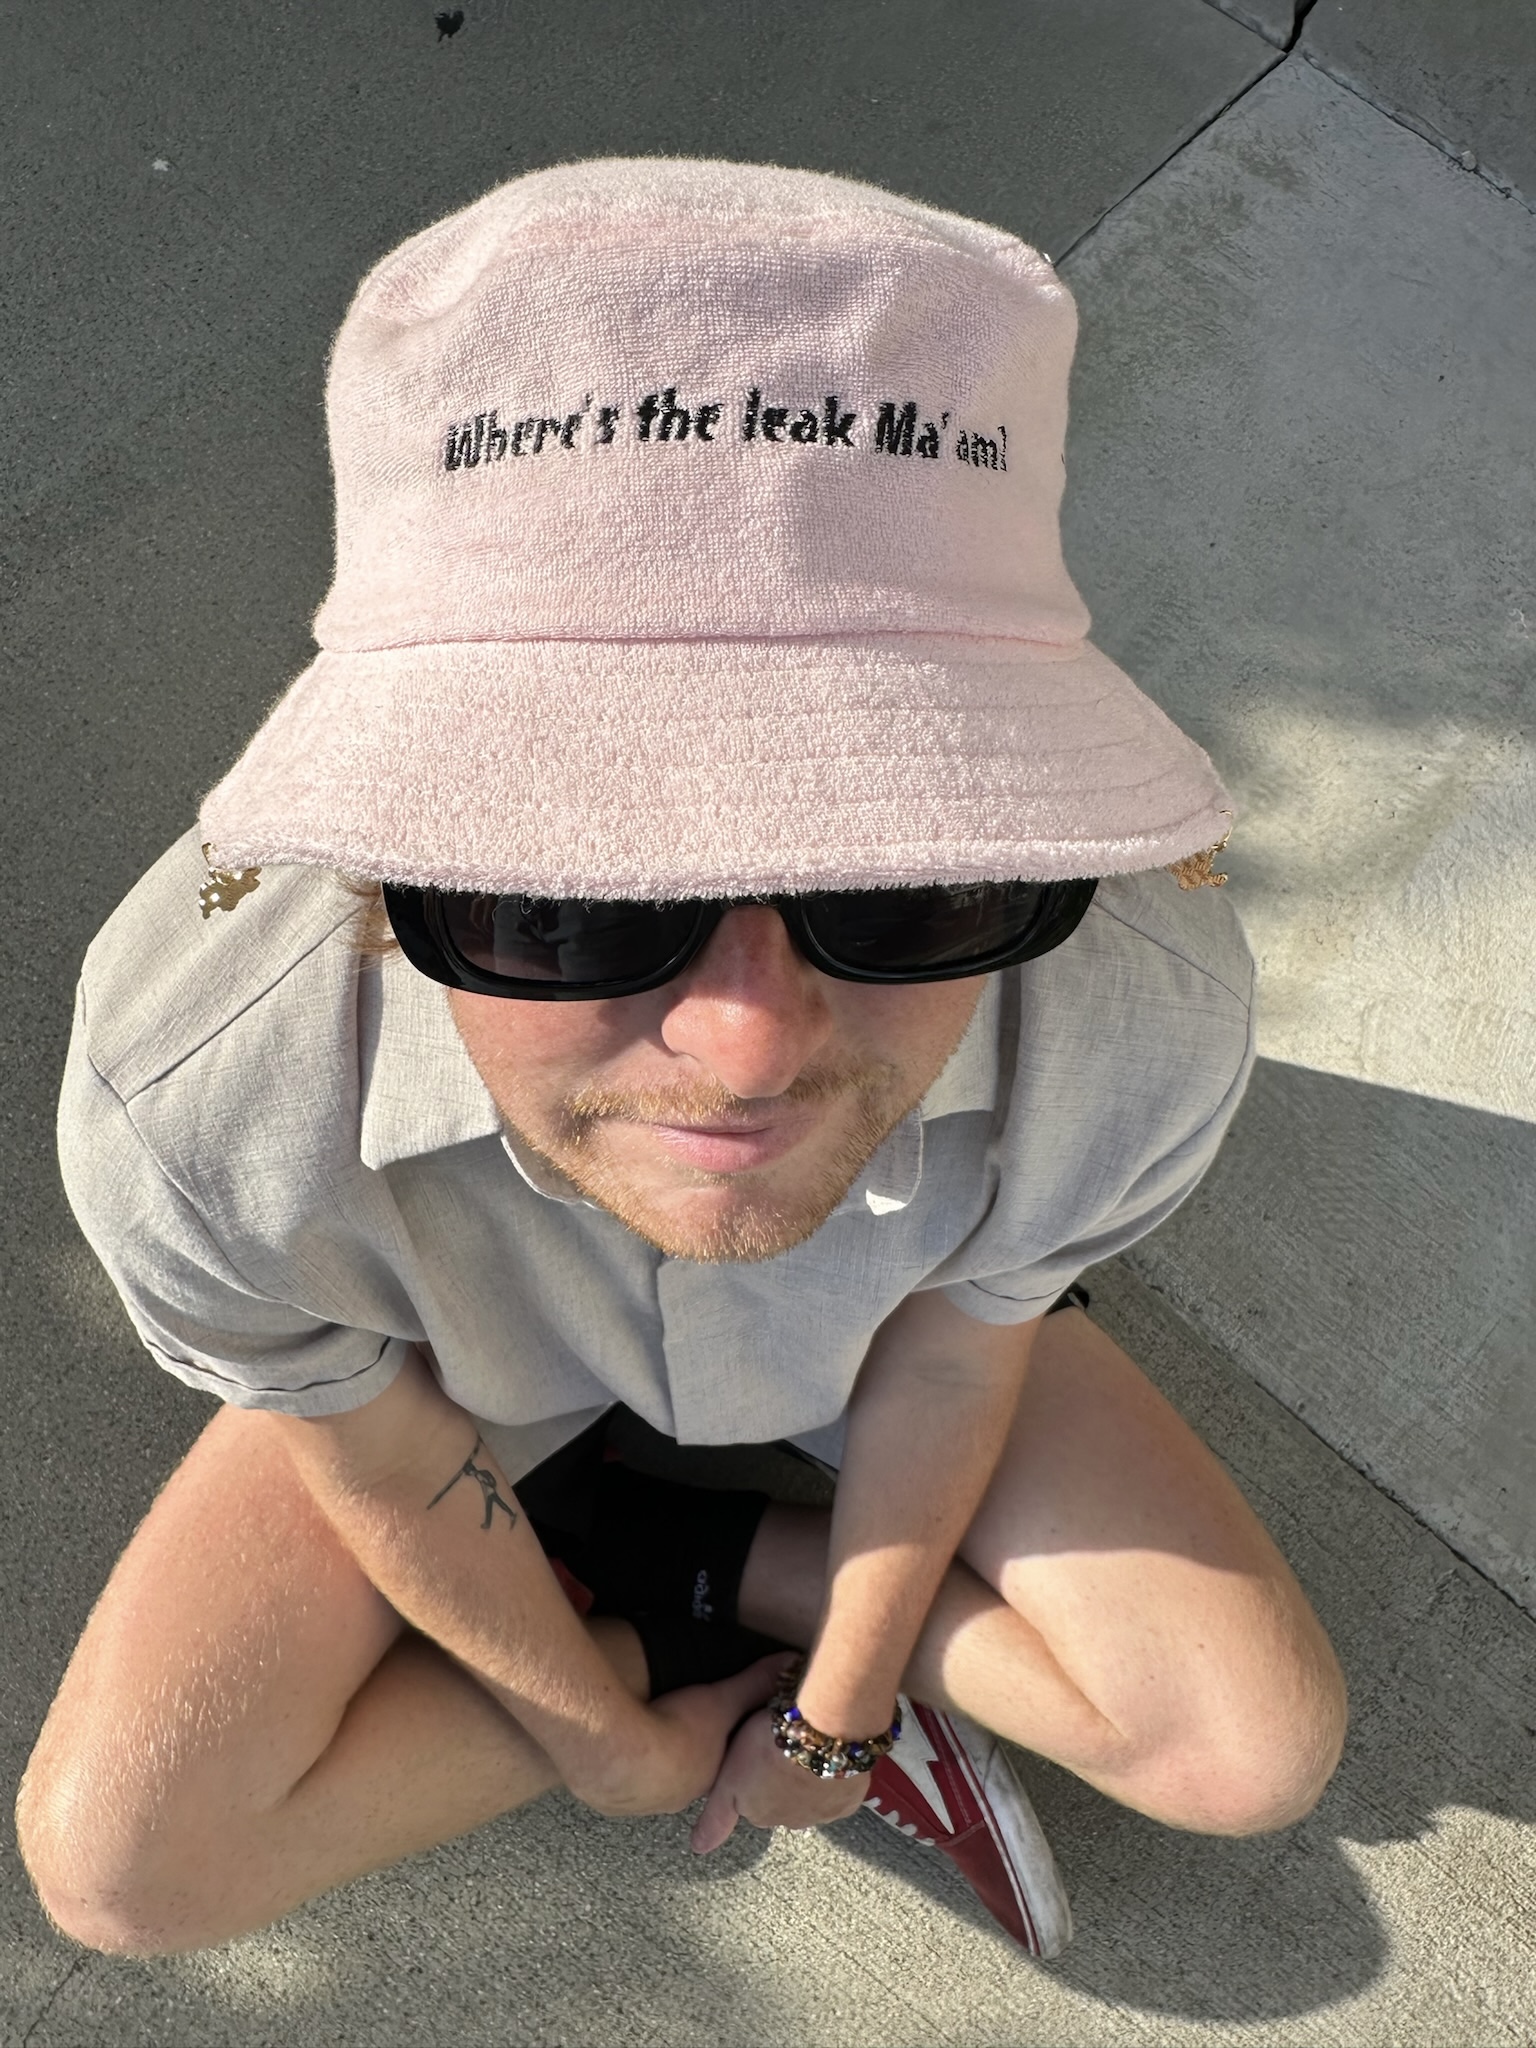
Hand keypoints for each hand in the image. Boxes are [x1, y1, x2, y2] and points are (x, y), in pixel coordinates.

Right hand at [575, 1652, 785, 1817]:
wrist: (620, 1754)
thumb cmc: (677, 1731)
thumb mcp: (722, 1699)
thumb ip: (754, 1683)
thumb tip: (791, 1663)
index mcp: (706, 1780)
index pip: (716, 1771)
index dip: (714, 1753)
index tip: (707, 1736)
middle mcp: (674, 1799)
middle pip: (681, 1779)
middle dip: (677, 1760)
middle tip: (670, 1733)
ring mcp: (638, 1802)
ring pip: (645, 1784)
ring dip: (643, 1765)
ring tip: (637, 1738)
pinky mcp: (605, 1798)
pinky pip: (613, 1782)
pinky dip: (613, 1766)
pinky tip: (609, 1745)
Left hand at [690, 1706, 868, 1852]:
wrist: (816, 1735)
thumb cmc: (765, 1749)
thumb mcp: (728, 1780)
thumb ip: (716, 1817)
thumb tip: (698, 1850)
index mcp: (761, 1815)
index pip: (755, 1805)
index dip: (756, 1781)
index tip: (759, 1760)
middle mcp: (793, 1822)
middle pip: (786, 1805)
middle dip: (784, 1785)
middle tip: (784, 1752)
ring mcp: (824, 1813)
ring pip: (814, 1799)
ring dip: (810, 1782)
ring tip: (808, 1750)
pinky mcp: (850, 1798)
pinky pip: (842, 1791)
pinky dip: (837, 1778)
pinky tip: (833, 1757)